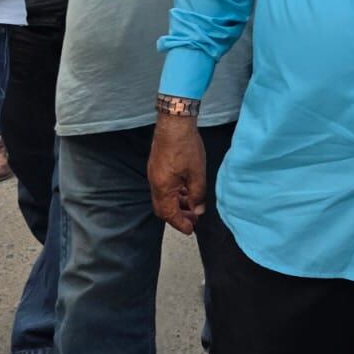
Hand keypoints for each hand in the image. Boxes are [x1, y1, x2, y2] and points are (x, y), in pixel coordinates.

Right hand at [148, 114, 206, 234]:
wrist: (174, 122)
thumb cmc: (186, 146)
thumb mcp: (197, 174)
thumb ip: (198, 195)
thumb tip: (198, 210)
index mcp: (163, 188)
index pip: (169, 214)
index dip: (180, 224)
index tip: (190, 230)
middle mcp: (155, 183)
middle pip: (164, 207)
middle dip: (178, 215)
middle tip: (193, 219)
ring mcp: (155, 173)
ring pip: (165, 196)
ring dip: (178, 203)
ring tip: (194, 204)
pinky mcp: (157, 165)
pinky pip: (165, 186)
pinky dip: (176, 192)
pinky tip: (188, 189)